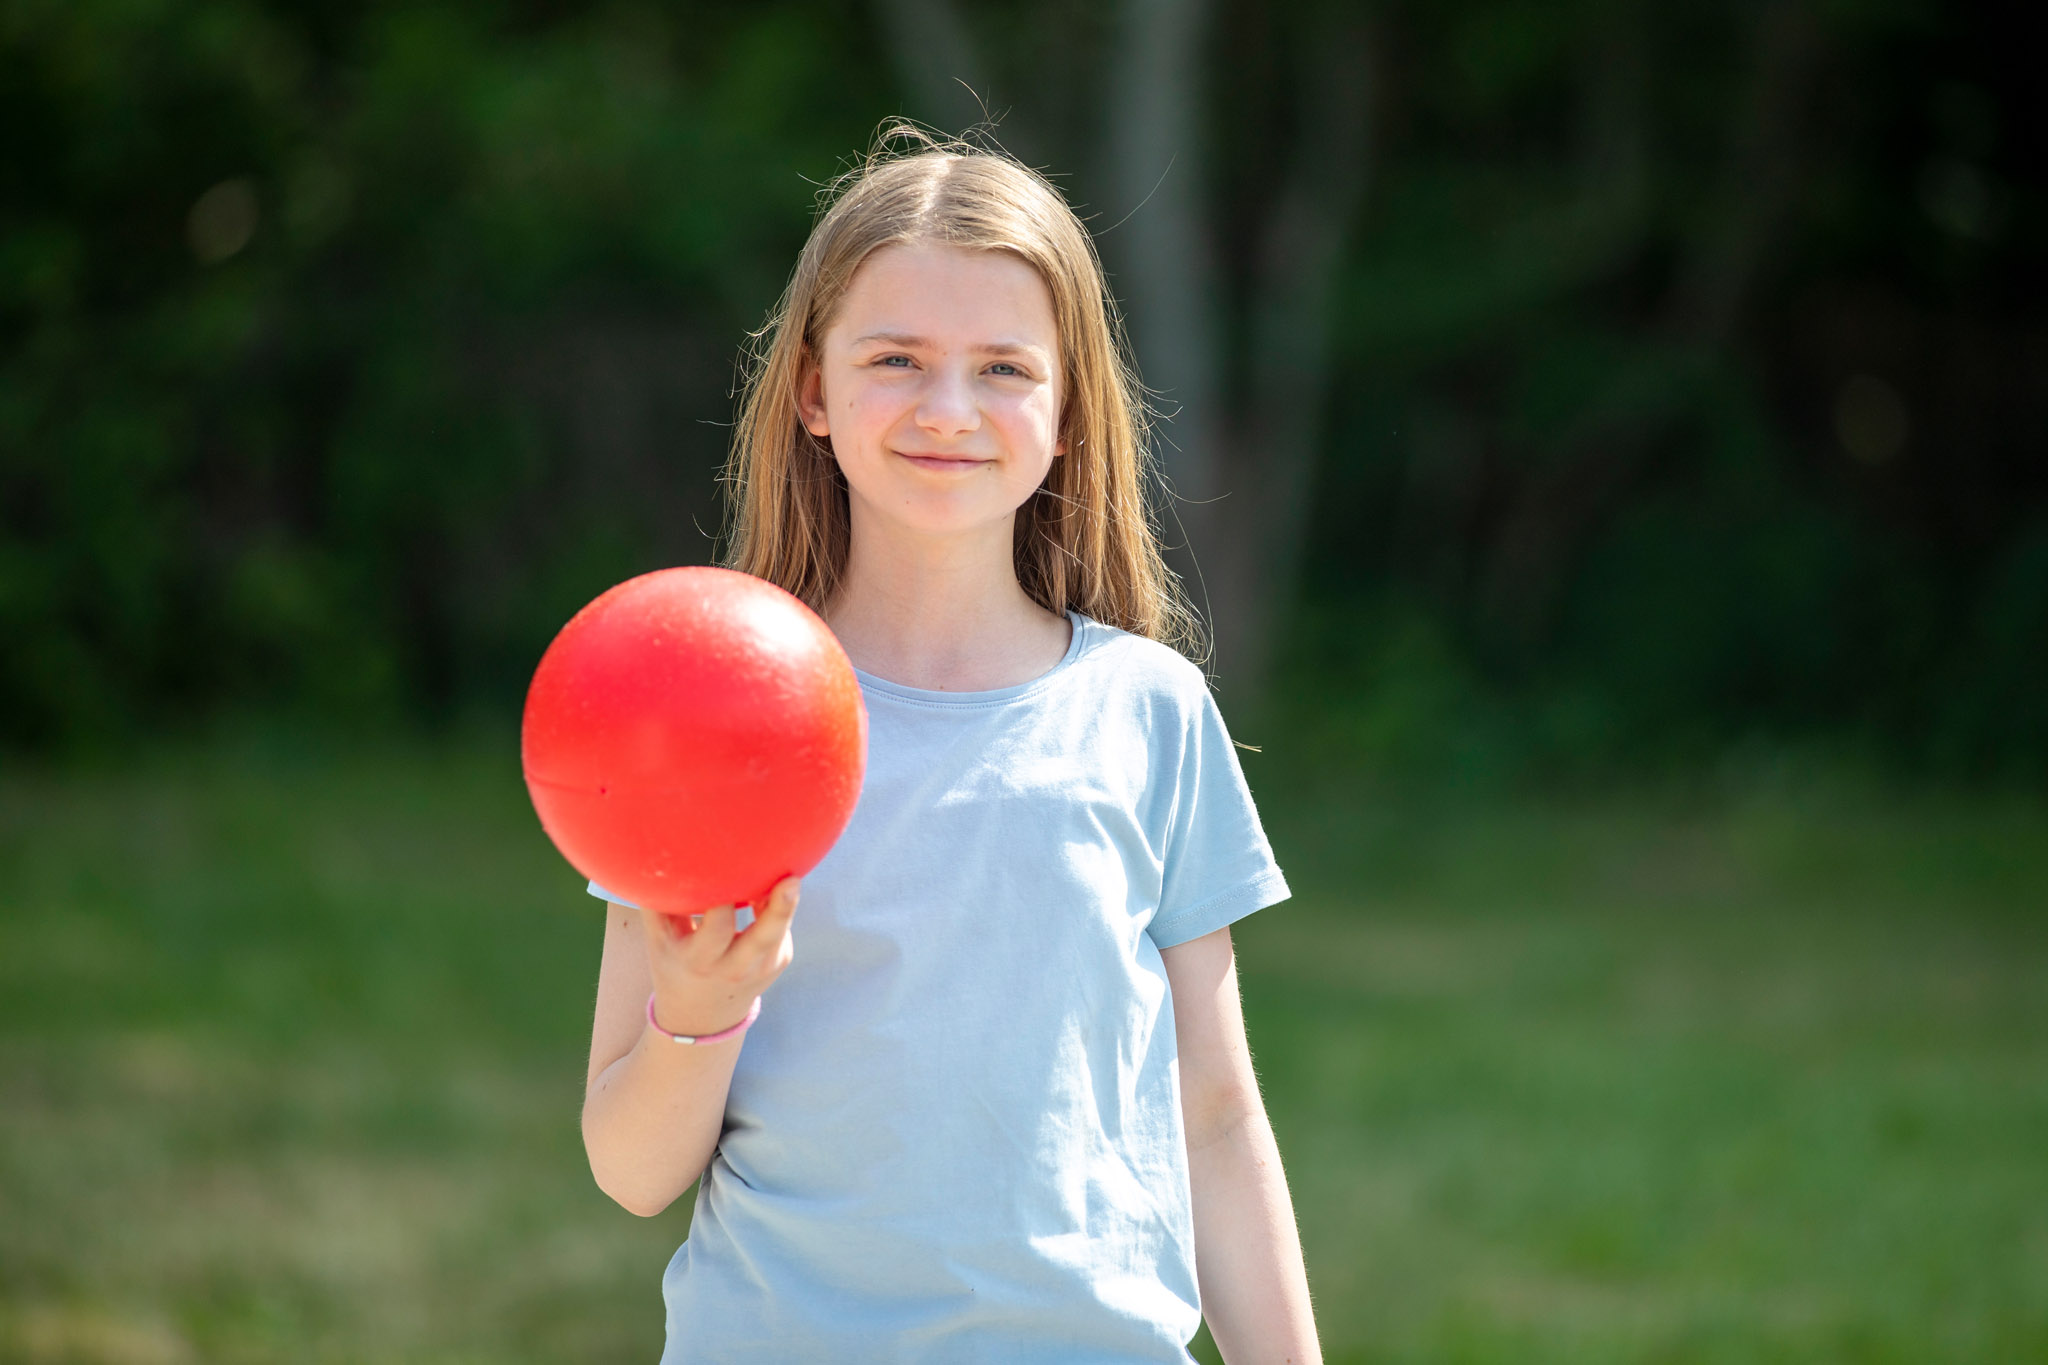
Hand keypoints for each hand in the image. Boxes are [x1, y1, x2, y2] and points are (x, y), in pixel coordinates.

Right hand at [639, 876, 799, 1038]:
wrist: (701, 1016)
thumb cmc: (675, 962)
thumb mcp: (659, 939)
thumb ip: (659, 902)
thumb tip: (658, 854)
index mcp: (700, 959)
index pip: (717, 929)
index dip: (723, 902)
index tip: (726, 873)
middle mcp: (734, 967)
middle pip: (763, 938)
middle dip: (778, 909)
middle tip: (790, 880)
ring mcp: (762, 968)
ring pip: (779, 933)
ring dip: (785, 903)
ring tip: (788, 876)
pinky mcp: (779, 961)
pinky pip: (782, 928)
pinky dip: (778, 905)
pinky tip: (773, 886)